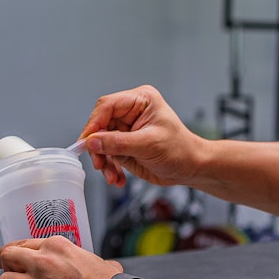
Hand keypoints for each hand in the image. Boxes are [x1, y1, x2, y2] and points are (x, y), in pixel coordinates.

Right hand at [78, 84, 206, 187]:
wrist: (191, 168)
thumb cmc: (180, 150)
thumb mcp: (148, 145)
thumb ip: (118, 143)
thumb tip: (92, 141)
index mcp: (140, 100)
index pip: (108, 106)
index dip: (94, 124)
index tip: (87, 142)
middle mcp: (131, 112)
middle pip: (101, 125)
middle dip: (98, 147)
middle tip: (99, 163)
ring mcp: (126, 129)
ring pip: (101, 142)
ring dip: (104, 161)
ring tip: (111, 175)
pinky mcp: (124, 144)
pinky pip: (108, 154)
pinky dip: (110, 168)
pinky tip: (118, 178)